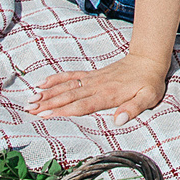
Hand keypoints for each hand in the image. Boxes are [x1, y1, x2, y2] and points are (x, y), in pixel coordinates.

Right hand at [31, 54, 170, 121]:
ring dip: (48, 93)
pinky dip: (57, 79)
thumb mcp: (148, 98)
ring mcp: (93, 79)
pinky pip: (72, 76)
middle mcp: (97, 86)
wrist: (148, 60)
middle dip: (48, 103)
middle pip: (69, 96)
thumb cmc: (149, 83)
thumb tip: (119, 119)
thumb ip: (134, 108)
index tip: (46, 114)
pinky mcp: (92, 75)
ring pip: (67, 87)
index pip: (82, 105)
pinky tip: (43, 83)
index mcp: (108, 95)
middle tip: (30, 109)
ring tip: (31, 99)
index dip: (63, 110)